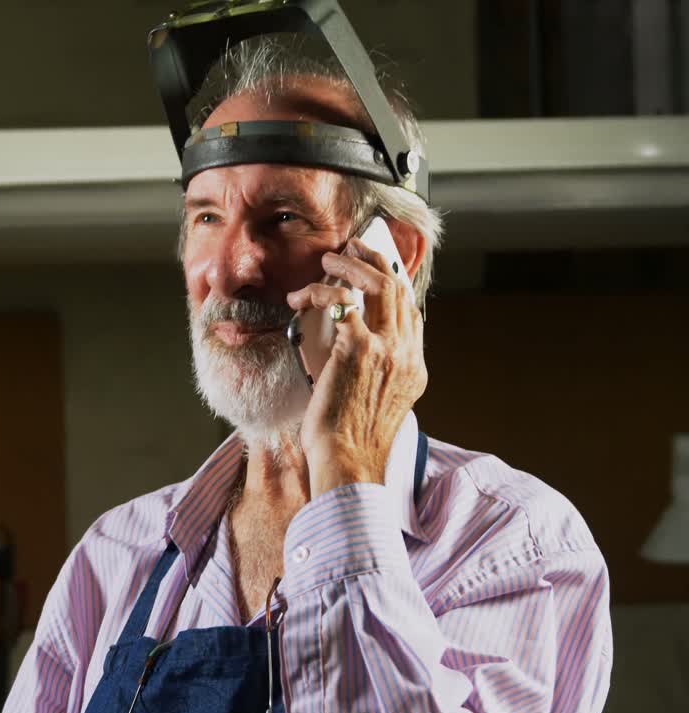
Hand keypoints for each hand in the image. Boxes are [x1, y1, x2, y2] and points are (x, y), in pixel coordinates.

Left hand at [285, 237, 427, 496]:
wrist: (348, 462)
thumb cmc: (350, 442)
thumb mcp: (375, 405)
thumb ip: (375, 375)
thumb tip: (353, 353)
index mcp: (413, 369)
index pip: (412, 313)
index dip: (394, 284)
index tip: (376, 268)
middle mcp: (406, 354)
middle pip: (399, 289)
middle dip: (374, 261)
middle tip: (353, 247)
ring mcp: (386, 349)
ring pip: (377, 285)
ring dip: (350, 265)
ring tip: (330, 259)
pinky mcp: (357, 348)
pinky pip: (340, 302)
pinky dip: (319, 292)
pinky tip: (302, 297)